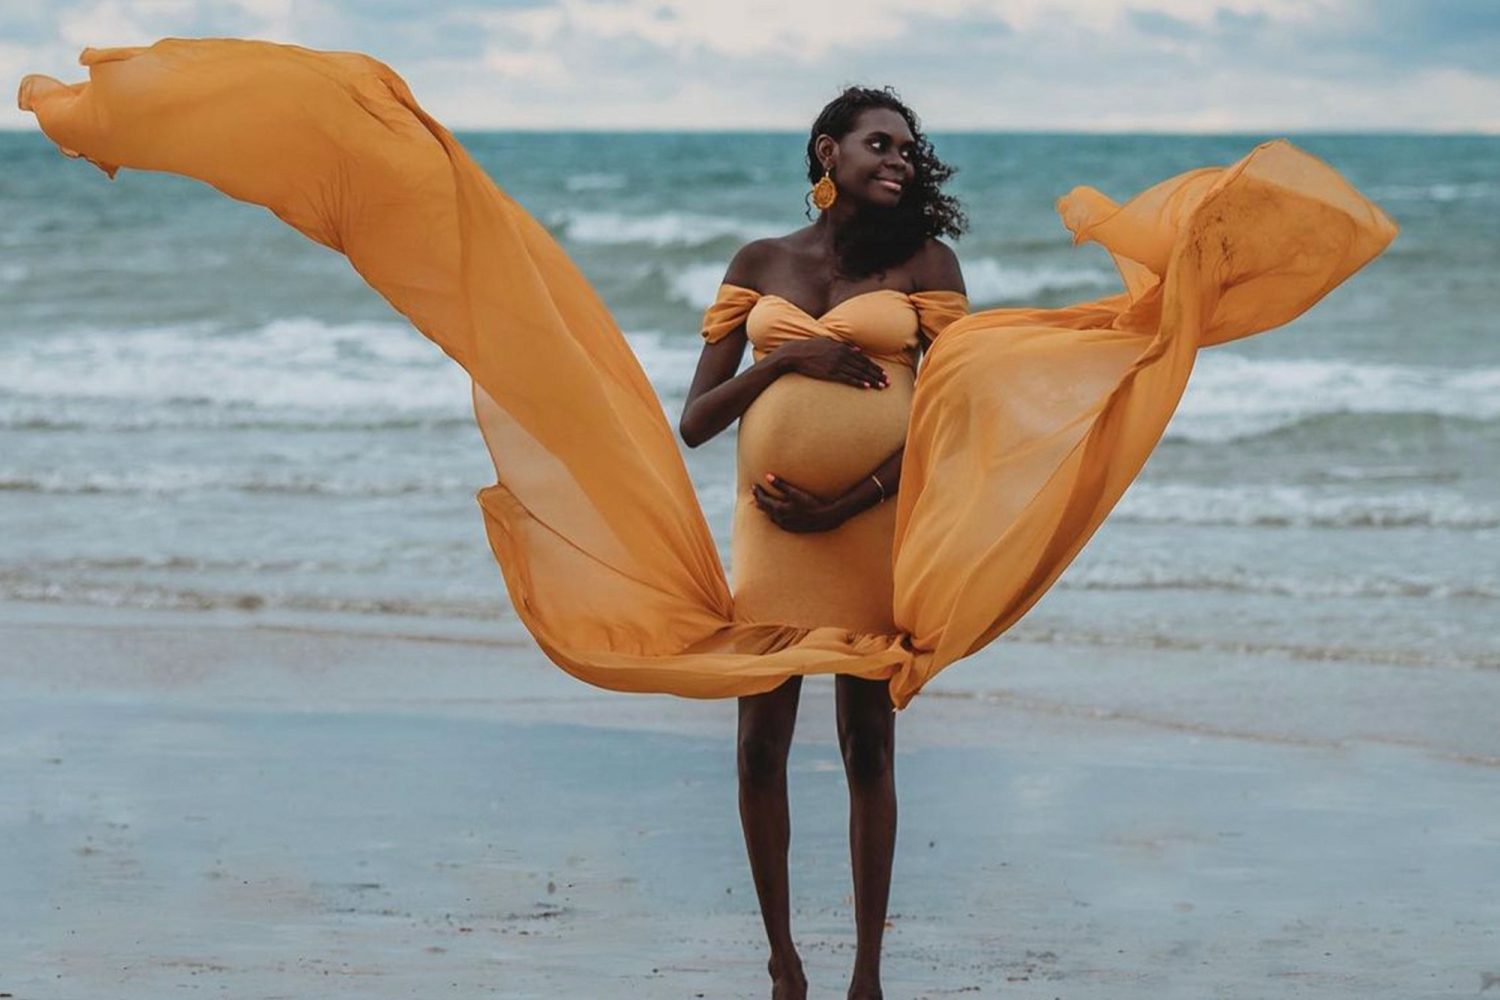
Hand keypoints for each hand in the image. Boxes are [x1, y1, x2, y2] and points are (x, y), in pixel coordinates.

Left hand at [752, 473, 846, 532]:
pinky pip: (776, 522)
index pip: (763, 499)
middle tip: (754, 493)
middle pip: (764, 508)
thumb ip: (780, 484)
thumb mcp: (794, 492)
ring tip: (760, 503)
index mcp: (779, 508)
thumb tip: (767, 476)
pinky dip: (772, 516)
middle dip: (759, 500)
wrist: (823, 518)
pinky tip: (773, 515)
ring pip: (769, 516)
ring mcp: (784, 524)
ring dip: (765, 509)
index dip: (758, 492)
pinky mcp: (790, 528)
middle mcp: (779, 518)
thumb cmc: (810, 503)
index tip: (754, 486)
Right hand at [773, 338, 888, 388]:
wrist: (795, 354)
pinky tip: (867, 387)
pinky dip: (858, 382)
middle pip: (864, 367)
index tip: (884, 373)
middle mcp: (842, 355)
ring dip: (872, 380)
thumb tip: (857, 349)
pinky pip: (848, 379)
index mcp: (843, 347)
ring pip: (859, 373)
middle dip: (878, 375)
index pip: (864, 359)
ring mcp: (837, 364)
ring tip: (881, 386)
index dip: (875, 367)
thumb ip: (843, 345)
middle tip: (888, 382)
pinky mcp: (830, 373)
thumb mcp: (828, 341)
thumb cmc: (811, 347)